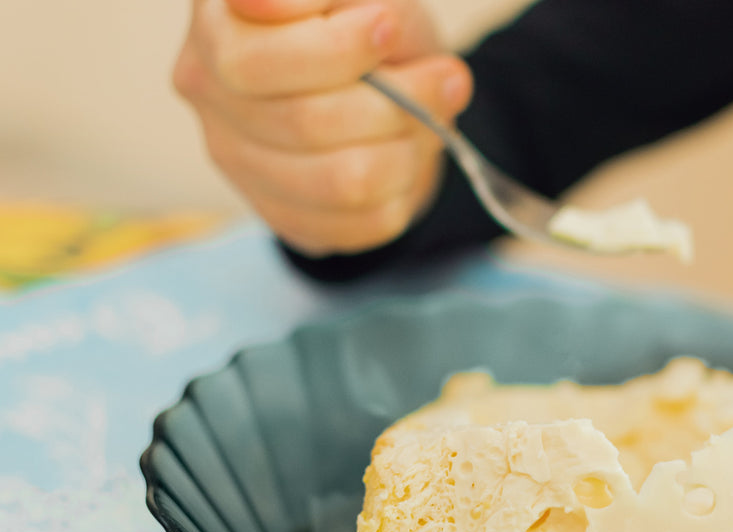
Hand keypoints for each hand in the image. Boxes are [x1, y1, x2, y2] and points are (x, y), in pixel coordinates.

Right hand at [174, 0, 471, 255]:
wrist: (389, 80)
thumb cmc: (371, 18)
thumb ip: (343, 0)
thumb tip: (330, 14)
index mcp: (217, 24)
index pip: (254, 63)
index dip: (335, 50)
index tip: (388, 27)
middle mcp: (207, 93)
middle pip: (303, 125)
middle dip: (394, 103)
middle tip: (443, 78)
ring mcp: (237, 160)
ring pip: (341, 182)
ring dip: (407, 149)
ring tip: (431, 118)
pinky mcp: (281, 213)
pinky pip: (359, 225)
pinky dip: (402, 191)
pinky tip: (406, 155)